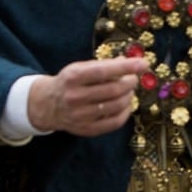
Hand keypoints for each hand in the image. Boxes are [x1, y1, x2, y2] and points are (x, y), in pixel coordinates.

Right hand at [27, 57, 146, 136]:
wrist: (48, 105)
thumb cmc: (70, 82)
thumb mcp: (80, 67)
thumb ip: (105, 65)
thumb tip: (131, 62)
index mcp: (73, 77)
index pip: (103, 71)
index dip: (126, 67)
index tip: (143, 63)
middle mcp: (75, 97)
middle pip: (113, 90)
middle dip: (130, 82)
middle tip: (133, 79)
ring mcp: (80, 115)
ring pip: (116, 105)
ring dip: (129, 96)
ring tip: (128, 91)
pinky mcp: (86, 129)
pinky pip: (115, 122)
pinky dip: (126, 112)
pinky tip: (126, 104)